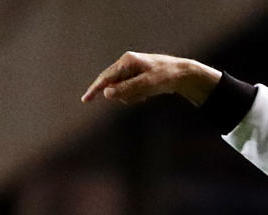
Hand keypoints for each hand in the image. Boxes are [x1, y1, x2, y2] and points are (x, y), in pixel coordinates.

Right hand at [82, 52, 219, 106]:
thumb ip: (126, 89)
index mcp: (127, 61)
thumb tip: (106, 94)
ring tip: (146, 94)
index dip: (95, 89)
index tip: (85, 100)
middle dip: (124, 95)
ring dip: (131, 97)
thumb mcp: (146, 85)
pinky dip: (136, 96)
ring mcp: (131, 71)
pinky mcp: (136, 77)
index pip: (106, 77)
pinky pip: (129, 91)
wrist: (182, 74)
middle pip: (114, 86)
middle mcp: (127, 64)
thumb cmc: (165, 77)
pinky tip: (147, 94)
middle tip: (141, 96)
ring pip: (121, 91)